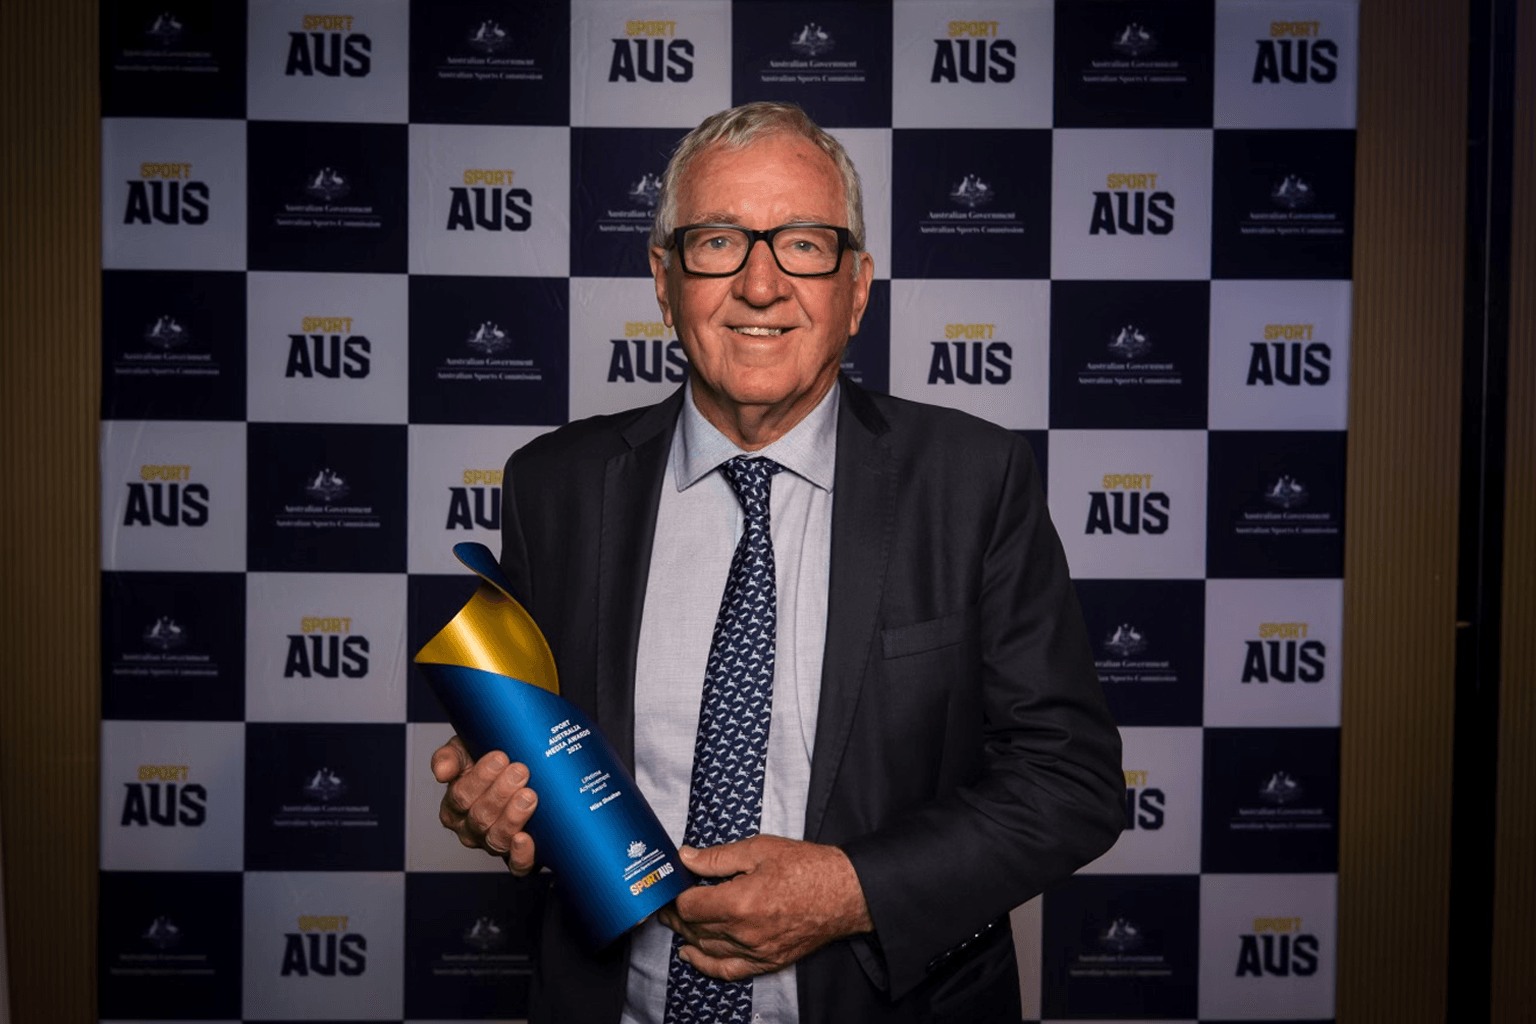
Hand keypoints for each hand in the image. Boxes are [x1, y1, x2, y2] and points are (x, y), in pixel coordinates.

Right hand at [431, 735, 538, 875]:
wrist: (521, 772)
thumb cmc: (487, 761)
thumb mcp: (465, 751)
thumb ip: (449, 757)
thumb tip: (442, 772)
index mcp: (453, 808)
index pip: (460, 797)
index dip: (480, 778)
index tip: (500, 757)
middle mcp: (470, 830)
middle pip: (480, 818)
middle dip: (501, 793)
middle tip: (521, 771)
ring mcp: (493, 845)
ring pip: (497, 839)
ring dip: (513, 817)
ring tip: (529, 795)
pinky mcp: (517, 857)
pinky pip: (516, 866)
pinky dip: (520, 855)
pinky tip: (526, 839)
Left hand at [657, 834, 872, 980]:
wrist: (845, 893)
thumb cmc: (807, 867)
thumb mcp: (760, 849)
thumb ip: (718, 858)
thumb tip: (686, 858)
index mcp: (740, 902)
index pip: (690, 906)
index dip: (676, 894)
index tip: (672, 884)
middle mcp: (744, 933)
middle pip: (695, 928)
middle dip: (677, 914)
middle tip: (668, 901)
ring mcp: (755, 951)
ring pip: (707, 948)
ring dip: (688, 935)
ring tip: (678, 920)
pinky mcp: (767, 962)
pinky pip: (728, 970)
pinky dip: (706, 964)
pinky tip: (692, 955)